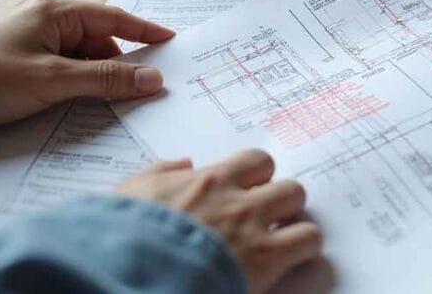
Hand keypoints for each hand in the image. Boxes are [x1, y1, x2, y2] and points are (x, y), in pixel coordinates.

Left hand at [0, 0, 174, 134]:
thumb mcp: (54, 80)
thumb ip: (107, 79)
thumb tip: (152, 79)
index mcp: (55, 12)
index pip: (114, 20)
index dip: (145, 32)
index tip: (172, 41)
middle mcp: (44, 21)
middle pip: (98, 41)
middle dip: (120, 64)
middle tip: (144, 89)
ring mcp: (29, 41)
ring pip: (79, 58)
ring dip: (95, 79)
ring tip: (109, 103)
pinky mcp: (16, 63)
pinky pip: (60, 70)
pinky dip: (74, 85)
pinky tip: (79, 105)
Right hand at [116, 150, 323, 293]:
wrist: (126, 270)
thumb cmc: (122, 236)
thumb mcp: (131, 194)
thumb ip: (161, 173)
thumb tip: (184, 163)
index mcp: (207, 182)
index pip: (255, 161)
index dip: (258, 178)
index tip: (251, 193)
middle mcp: (236, 199)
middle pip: (284, 181)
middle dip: (281, 200)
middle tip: (270, 220)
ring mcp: (254, 227)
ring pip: (300, 202)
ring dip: (296, 220)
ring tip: (285, 239)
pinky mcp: (266, 259)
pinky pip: (309, 240)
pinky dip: (306, 247)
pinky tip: (292, 260)